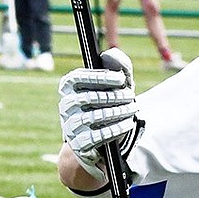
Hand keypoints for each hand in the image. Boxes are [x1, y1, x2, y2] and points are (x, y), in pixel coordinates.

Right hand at [58, 48, 141, 174]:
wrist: (95, 139)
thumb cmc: (106, 104)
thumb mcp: (113, 85)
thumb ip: (116, 67)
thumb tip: (111, 54)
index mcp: (69, 86)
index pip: (79, 77)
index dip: (101, 77)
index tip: (121, 79)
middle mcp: (66, 104)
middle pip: (90, 98)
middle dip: (115, 97)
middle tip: (131, 97)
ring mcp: (70, 125)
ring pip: (95, 116)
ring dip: (118, 112)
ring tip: (132, 109)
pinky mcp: (78, 143)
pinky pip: (97, 135)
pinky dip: (115, 129)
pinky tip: (128, 124)